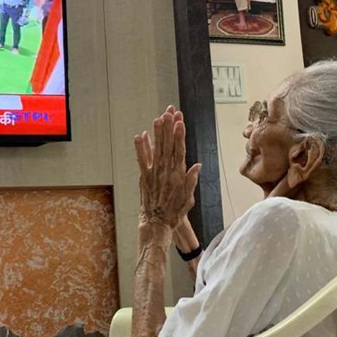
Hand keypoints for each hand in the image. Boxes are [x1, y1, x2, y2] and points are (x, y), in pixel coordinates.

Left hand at [134, 105, 201, 230]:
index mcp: (177, 175)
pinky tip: (140, 135)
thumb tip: (196, 165)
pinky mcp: (144, 177)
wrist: (156, 223)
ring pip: (156, 149)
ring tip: (158, 118)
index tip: (180, 122)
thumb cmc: (174, 212)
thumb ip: (191, 181)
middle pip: (167, 146)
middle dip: (169, 128)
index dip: (179, 136)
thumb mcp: (188, 199)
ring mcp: (153, 173)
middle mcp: (165, 172)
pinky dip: (140, 148)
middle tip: (170, 112)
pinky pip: (142, 160)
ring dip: (157, 133)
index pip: (179, 151)